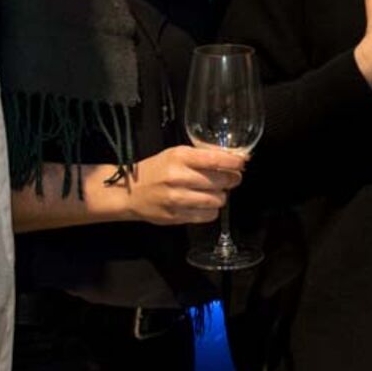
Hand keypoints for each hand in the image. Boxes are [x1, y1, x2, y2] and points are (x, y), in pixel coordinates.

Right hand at [119, 145, 247, 224]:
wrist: (129, 192)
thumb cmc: (156, 170)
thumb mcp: (175, 154)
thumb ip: (201, 155)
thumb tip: (233, 158)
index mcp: (179, 157)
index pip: (215, 159)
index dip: (234, 162)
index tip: (242, 163)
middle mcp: (178, 177)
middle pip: (221, 181)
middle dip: (231, 180)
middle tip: (231, 179)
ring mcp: (177, 198)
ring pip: (217, 200)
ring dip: (221, 196)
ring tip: (214, 192)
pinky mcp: (176, 216)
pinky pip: (207, 215)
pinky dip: (211, 210)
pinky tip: (204, 204)